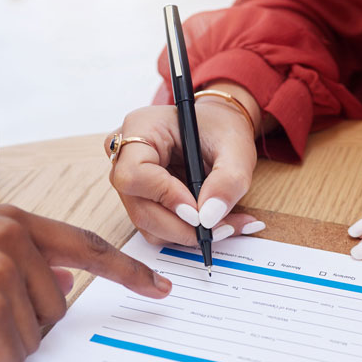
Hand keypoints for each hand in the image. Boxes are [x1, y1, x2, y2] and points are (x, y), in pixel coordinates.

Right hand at [0, 205, 171, 361]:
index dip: (127, 271)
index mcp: (12, 222)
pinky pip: (9, 358)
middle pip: (56, 308)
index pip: (86, 247)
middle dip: (17, 324)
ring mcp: (2, 276)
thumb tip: (64, 278)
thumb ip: (19, 258)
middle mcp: (14, 241)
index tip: (160, 288)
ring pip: (33, 338)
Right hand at [108, 83, 265, 245]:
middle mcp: (125, 156)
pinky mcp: (140, 199)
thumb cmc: (221, 128)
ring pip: (147, 223)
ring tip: (227, 225)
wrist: (218, 130)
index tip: (198, 212)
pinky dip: (186, 232)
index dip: (164, 196)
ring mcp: (130, 181)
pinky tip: (214, 224)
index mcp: (141, 128)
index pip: (134, 173)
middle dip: (181, 226)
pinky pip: (156, 227)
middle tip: (220, 228)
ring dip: (187, 233)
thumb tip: (209, 217)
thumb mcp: (235, 148)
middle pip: (139, 207)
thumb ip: (228, 180)